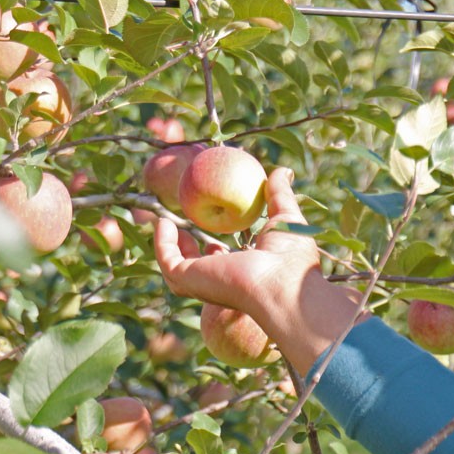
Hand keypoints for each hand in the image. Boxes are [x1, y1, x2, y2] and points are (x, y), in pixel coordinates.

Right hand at [154, 167, 361, 374]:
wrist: (283, 282)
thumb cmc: (291, 256)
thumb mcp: (286, 218)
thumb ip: (280, 195)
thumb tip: (284, 170)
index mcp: (245, 273)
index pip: (226, 263)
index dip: (217, 248)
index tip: (214, 224)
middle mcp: (222, 281)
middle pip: (197, 268)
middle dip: (187, 249)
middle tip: (182, 224)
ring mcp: (204, 283)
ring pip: (177, 269)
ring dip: (169, 247)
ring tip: (167, 222)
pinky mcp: (189, 279)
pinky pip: (167, 262)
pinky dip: (162, 243)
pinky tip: (163, 222)